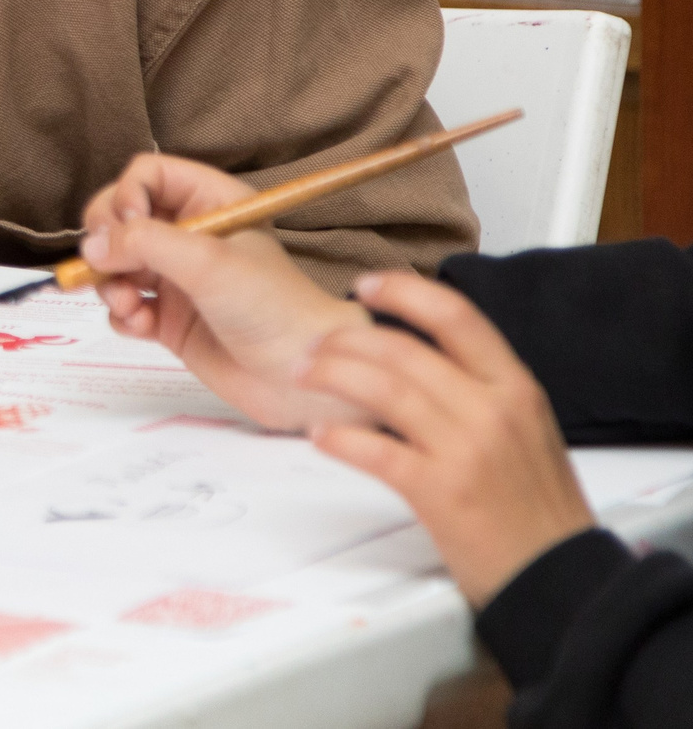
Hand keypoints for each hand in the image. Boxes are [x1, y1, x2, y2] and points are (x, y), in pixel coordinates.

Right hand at [83, 152, 271, 344]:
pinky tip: (140, 325)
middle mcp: (190, 235)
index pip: (149, 174)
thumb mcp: (207, 261)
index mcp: (211, 203)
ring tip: (129, 303)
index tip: (127, 224)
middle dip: (106, 240)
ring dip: (110, 282)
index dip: (127, 194)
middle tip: (104, 263)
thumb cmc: (269, 305)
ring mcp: (177, 278)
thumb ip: (144, 243)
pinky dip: (122, 314)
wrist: (301, 376)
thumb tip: (90, 247)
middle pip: (121, 216)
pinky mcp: (168, 319)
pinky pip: (125, 305)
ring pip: (115, 263)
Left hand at [301, 271, 595, 606]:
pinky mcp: (441, 492)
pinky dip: (339, 437)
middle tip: (312, 346)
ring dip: (331, 376)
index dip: (403, 292)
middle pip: (403, 350)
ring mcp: (467, 450)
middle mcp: (492, 410)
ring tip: (303, 377)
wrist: (560, 577)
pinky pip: (375, 450)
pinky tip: (320, 434)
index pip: (455, 316)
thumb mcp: (527, 431)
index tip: (365, 286)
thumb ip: (481, 391)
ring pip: (383, 388)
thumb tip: (422, 359)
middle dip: (344, 340)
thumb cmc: (537, 509)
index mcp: (516, 388)